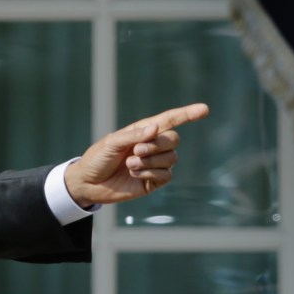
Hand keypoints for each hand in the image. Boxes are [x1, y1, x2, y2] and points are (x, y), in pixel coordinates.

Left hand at [63, 103, 209, 207]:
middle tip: (136, 151)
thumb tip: (156, 128)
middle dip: (157, 145)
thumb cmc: (97, 158)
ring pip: (171, 158)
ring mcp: (154, 164)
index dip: (188, 114)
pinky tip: (135, 174)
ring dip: (150, 161)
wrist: (88, 183)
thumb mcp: (112, 142)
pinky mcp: (154, 181)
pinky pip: (166, 175)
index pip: (170, 120)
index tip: (205, 110)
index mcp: (143, 130)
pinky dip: (150, 174)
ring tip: (130, 164)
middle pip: (173, 140)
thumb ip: (134, 135)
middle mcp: (152, 146)